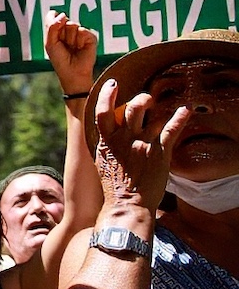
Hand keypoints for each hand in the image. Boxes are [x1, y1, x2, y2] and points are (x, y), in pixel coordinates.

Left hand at [45, 11, 98, 95]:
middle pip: (63, 19)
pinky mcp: (91, 36)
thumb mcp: (50, 43)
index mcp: (58, 29)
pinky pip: (82, 31)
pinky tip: (80, 48)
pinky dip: (79, 41)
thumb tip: (63, 14)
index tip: (54, 37)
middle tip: (63, 45)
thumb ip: (52, 26)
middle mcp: (69, 29)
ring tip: (72, 48)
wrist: (72, 72)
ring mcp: (81, 32)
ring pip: (72, 25)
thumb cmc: (60, 59)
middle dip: (61, 34)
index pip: (53, 15)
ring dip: (69, 39)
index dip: (53, 24)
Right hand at [93, 79, 190, 210]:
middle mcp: (124, 140)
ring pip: (154, 117)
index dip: (107, 96)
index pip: (102, 112)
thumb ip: (107, 144)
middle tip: (147, 99)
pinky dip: (180, 118)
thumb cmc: (114, 186)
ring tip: (166, 107)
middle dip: (142, 99)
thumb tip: (110, 132)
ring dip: (161, 110)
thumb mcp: (102, 161)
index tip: (113, 85)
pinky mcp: (160, 153)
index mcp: (106, 142)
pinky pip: (172, 130)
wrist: (127, 203)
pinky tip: (186, 110)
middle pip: (133, 108)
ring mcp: (142, 145)